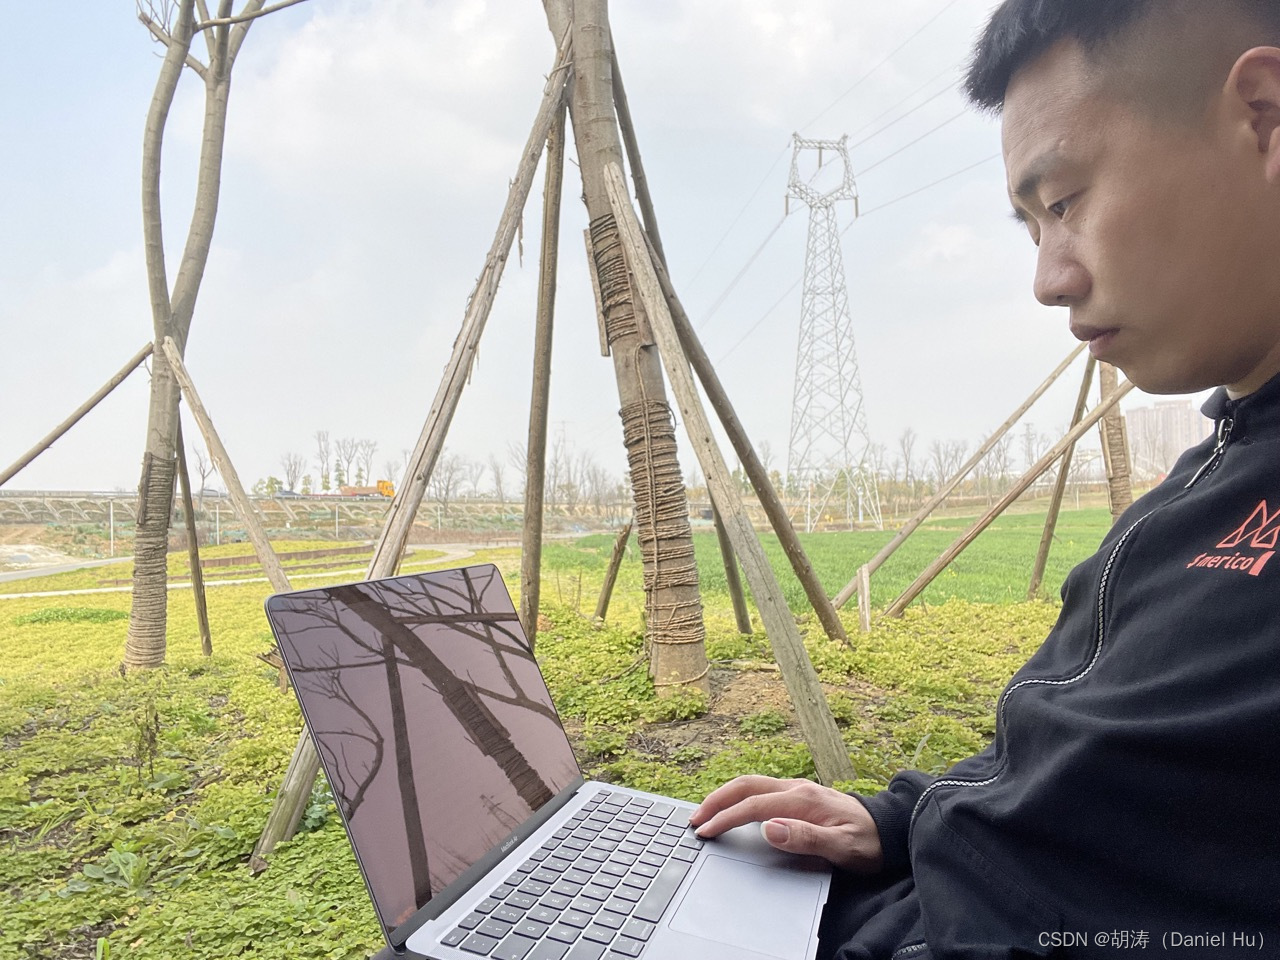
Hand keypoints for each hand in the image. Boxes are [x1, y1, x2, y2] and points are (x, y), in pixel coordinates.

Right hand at [688, 775, 883, 873]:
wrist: (889, 830)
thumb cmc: (867, 842)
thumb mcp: (842, 848)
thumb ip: (805, 838)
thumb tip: (768, 828)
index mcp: (803, 800)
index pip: (753, 806)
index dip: (726, 818)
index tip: (705, 831)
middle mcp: (797, 788)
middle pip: (745, 786)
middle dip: (716, 800)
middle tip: (694, 819)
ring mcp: (798, 789)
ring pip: (751, 784)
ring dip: (725, 796)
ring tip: (706, 813)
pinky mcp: (799, 794)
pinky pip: (761, 789)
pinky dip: (739, 796)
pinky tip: (733, 808)